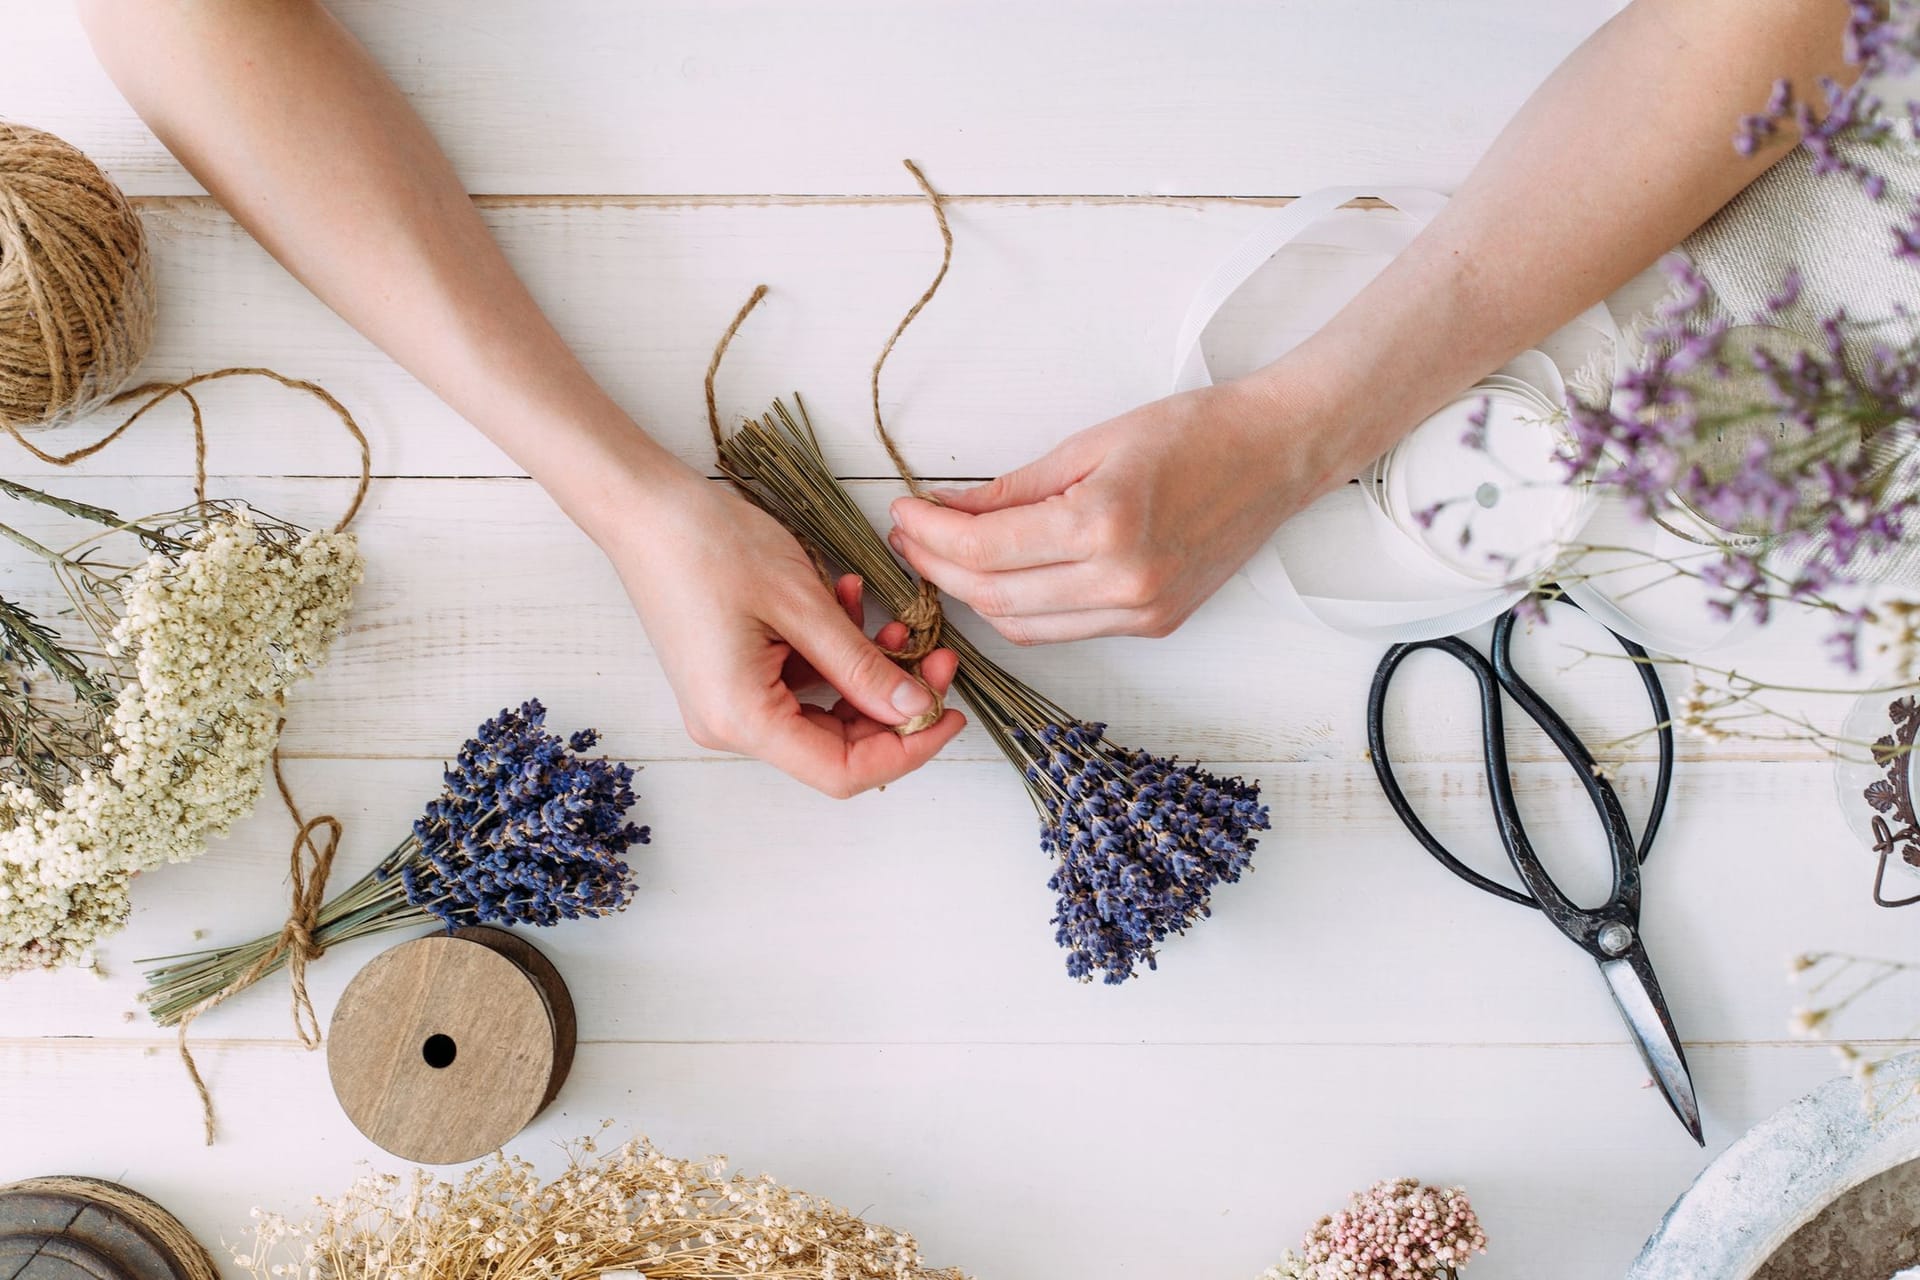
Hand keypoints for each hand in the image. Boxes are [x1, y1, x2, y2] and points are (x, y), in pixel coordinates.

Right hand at [602, 464, 964, 796]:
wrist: (642, 508)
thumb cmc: (708, 545)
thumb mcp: (802, 604)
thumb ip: (861, 666)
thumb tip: (914, 709)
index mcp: (742, 718)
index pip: (841, 771)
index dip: (905, 751)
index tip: (948, 714)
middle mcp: (730, 725)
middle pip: (835, 746)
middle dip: (894, 704)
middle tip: (938, 657)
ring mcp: (727, 702)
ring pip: (823, 711)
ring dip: (866, 671)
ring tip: (894, 619)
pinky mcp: (731, 677)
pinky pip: (798, 683)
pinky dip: (832, 652)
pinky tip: (847, 602)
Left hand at [886, 375, 1344, 644]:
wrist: (1278, 454)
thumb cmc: (1195, 432)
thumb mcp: (1091, 443)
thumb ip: (1012, 489)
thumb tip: (945, 510)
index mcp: (1104, 525)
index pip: (984, 550)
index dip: (929, 535)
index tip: (902, 513)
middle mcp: (1123, 581)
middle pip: (994, 597)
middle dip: (937, 569)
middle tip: (910, 536)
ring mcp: (1141, 611)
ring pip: (1023, 625)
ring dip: (974, 596)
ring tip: (943, 557)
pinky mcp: (1154, 624)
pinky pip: (1062, 630)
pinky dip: (1020, 609)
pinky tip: (999, 578)